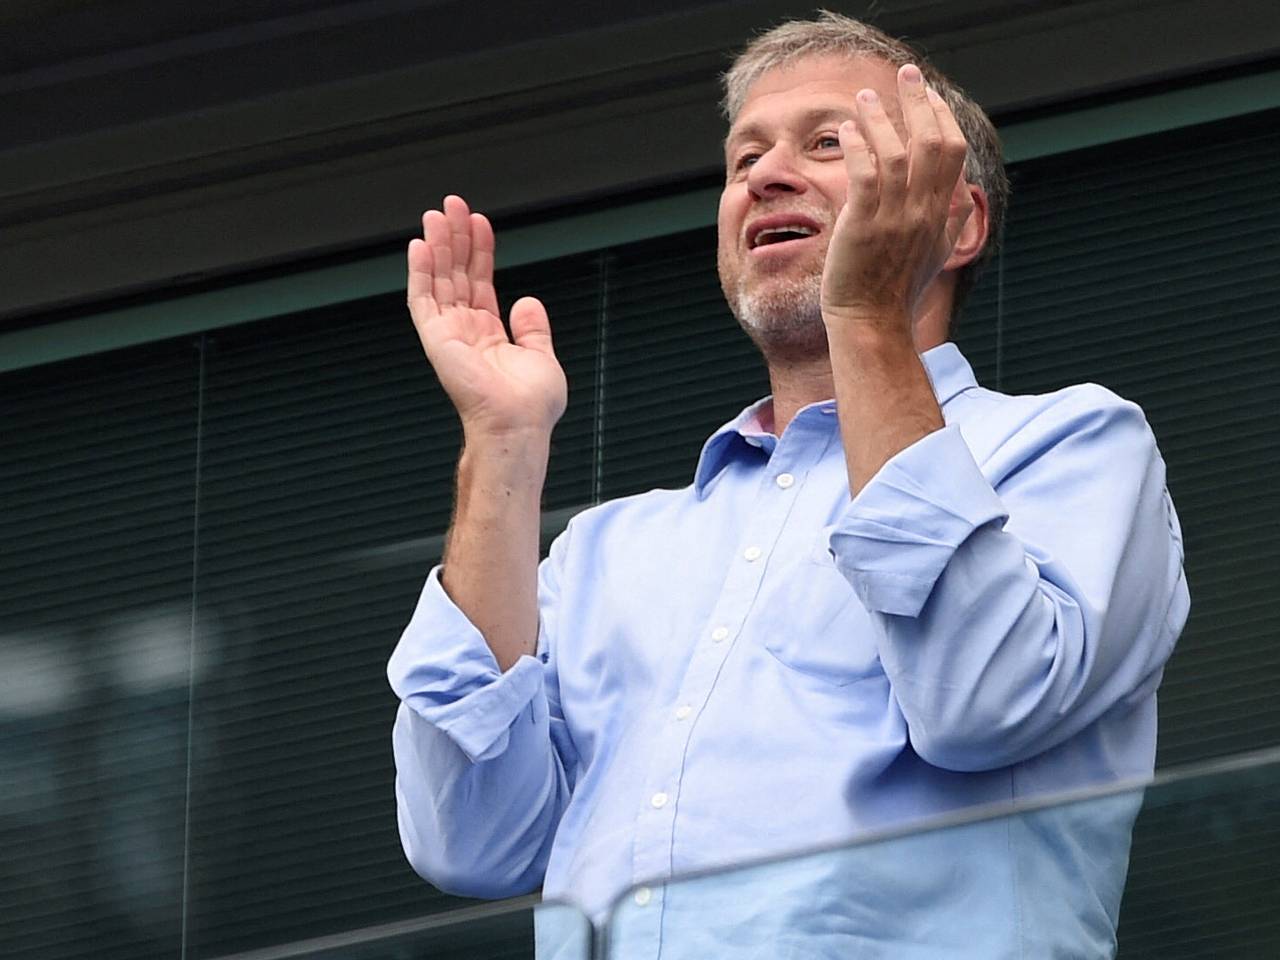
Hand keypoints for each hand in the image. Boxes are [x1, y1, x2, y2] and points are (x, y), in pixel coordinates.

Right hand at [408, 195, 567, 437]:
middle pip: (456, 274)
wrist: (518, 424)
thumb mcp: (541, 357)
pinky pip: (422, 300)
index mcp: (488, 335)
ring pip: (439, 280)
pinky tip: (420, 246)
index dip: (479, 251)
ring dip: (438, 245)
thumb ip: (533, 327)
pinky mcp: (436, 339)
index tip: (479, 223)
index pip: (480, 282)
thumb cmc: (531, 405)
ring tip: (437, 214)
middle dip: (455, 238)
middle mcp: (465, 331)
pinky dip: (420, 272)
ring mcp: (448, 334)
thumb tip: (528, 299)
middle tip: (453, 205)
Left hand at [820, 63, 974, 327]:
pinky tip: (847, 131)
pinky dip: (857, 146)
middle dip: (920, 101)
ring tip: (865, 96)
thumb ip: (952, 219)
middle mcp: (924, 212)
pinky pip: (865, 174)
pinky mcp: (864, 226)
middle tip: (907, 73)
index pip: (954, 152)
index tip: (928, 94)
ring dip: (881, 118)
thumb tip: (966, 192)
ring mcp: (895, 219)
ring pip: (897, 152)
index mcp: (942, 214)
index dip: (943, 117)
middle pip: (933, 142)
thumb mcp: (936, 254)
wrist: (873, 323)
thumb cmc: (898, 291)